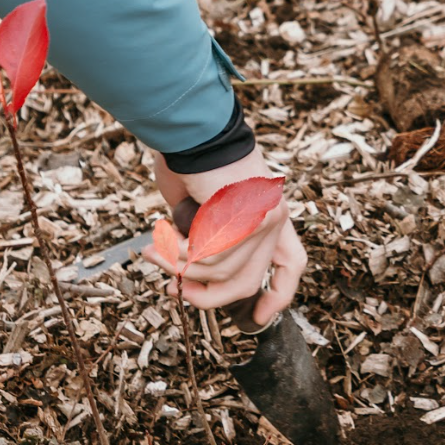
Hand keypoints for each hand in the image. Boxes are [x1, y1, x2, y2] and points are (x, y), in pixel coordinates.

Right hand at [146, 148, 306, 326]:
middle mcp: (276, 215)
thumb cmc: (191, 159)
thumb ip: (207, 240)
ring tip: (152, 249)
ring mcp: (265, 216)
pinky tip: (160, 235)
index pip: (292, 263)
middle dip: (208, 296)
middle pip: (249, 281)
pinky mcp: (247, 216)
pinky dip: (177, 253)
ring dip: (179, 266)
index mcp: (272, 211)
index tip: (259, 317)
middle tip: (175, 291)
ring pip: (221, 271)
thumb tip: (186, 277)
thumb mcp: (203, 207)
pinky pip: (208, 255)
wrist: (191, 127)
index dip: (278, 296)